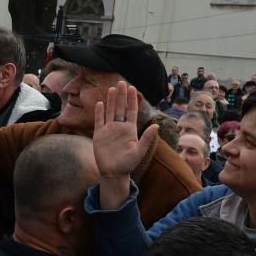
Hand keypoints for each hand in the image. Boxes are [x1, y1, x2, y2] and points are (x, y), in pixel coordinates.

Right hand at [92, 82, 158, 208]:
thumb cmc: (128, 164)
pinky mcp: (99, 135)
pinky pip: (99, 121)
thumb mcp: (139, 152)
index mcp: (130, 130)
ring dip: (112, 100)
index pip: (131, 111)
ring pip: (110, 111)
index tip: (132, 88)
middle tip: (121, 82)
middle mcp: (119, 127)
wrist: (113, 173)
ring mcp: (109, 130)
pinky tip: (101, 103)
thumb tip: (156, 125)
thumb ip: (146, 138)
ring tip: (112, 88)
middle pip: (120, 108)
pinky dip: (100, 112)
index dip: (132, 100)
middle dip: (122, 95)